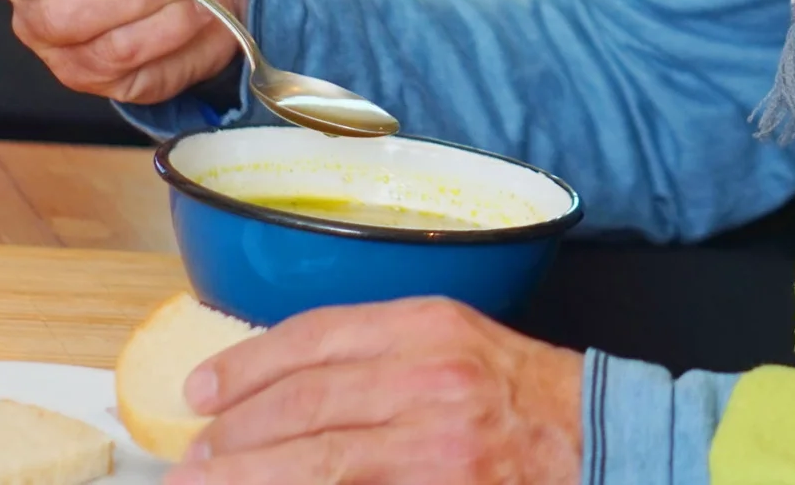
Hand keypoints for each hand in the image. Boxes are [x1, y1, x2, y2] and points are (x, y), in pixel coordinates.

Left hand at [170, 297, 583, 483]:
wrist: (600, 439)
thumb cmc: (526, 395)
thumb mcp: (456, 344)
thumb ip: (381, 355)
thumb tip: (284, 386)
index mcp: (428, 325)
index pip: (313, 337)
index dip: (245, 366)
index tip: (202, 391)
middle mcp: (430, 378)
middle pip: (302, 402)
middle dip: (234, 434)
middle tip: (193, 456)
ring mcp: (436, 443)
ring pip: (316, 460)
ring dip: (249, 473)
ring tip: (207, 482)